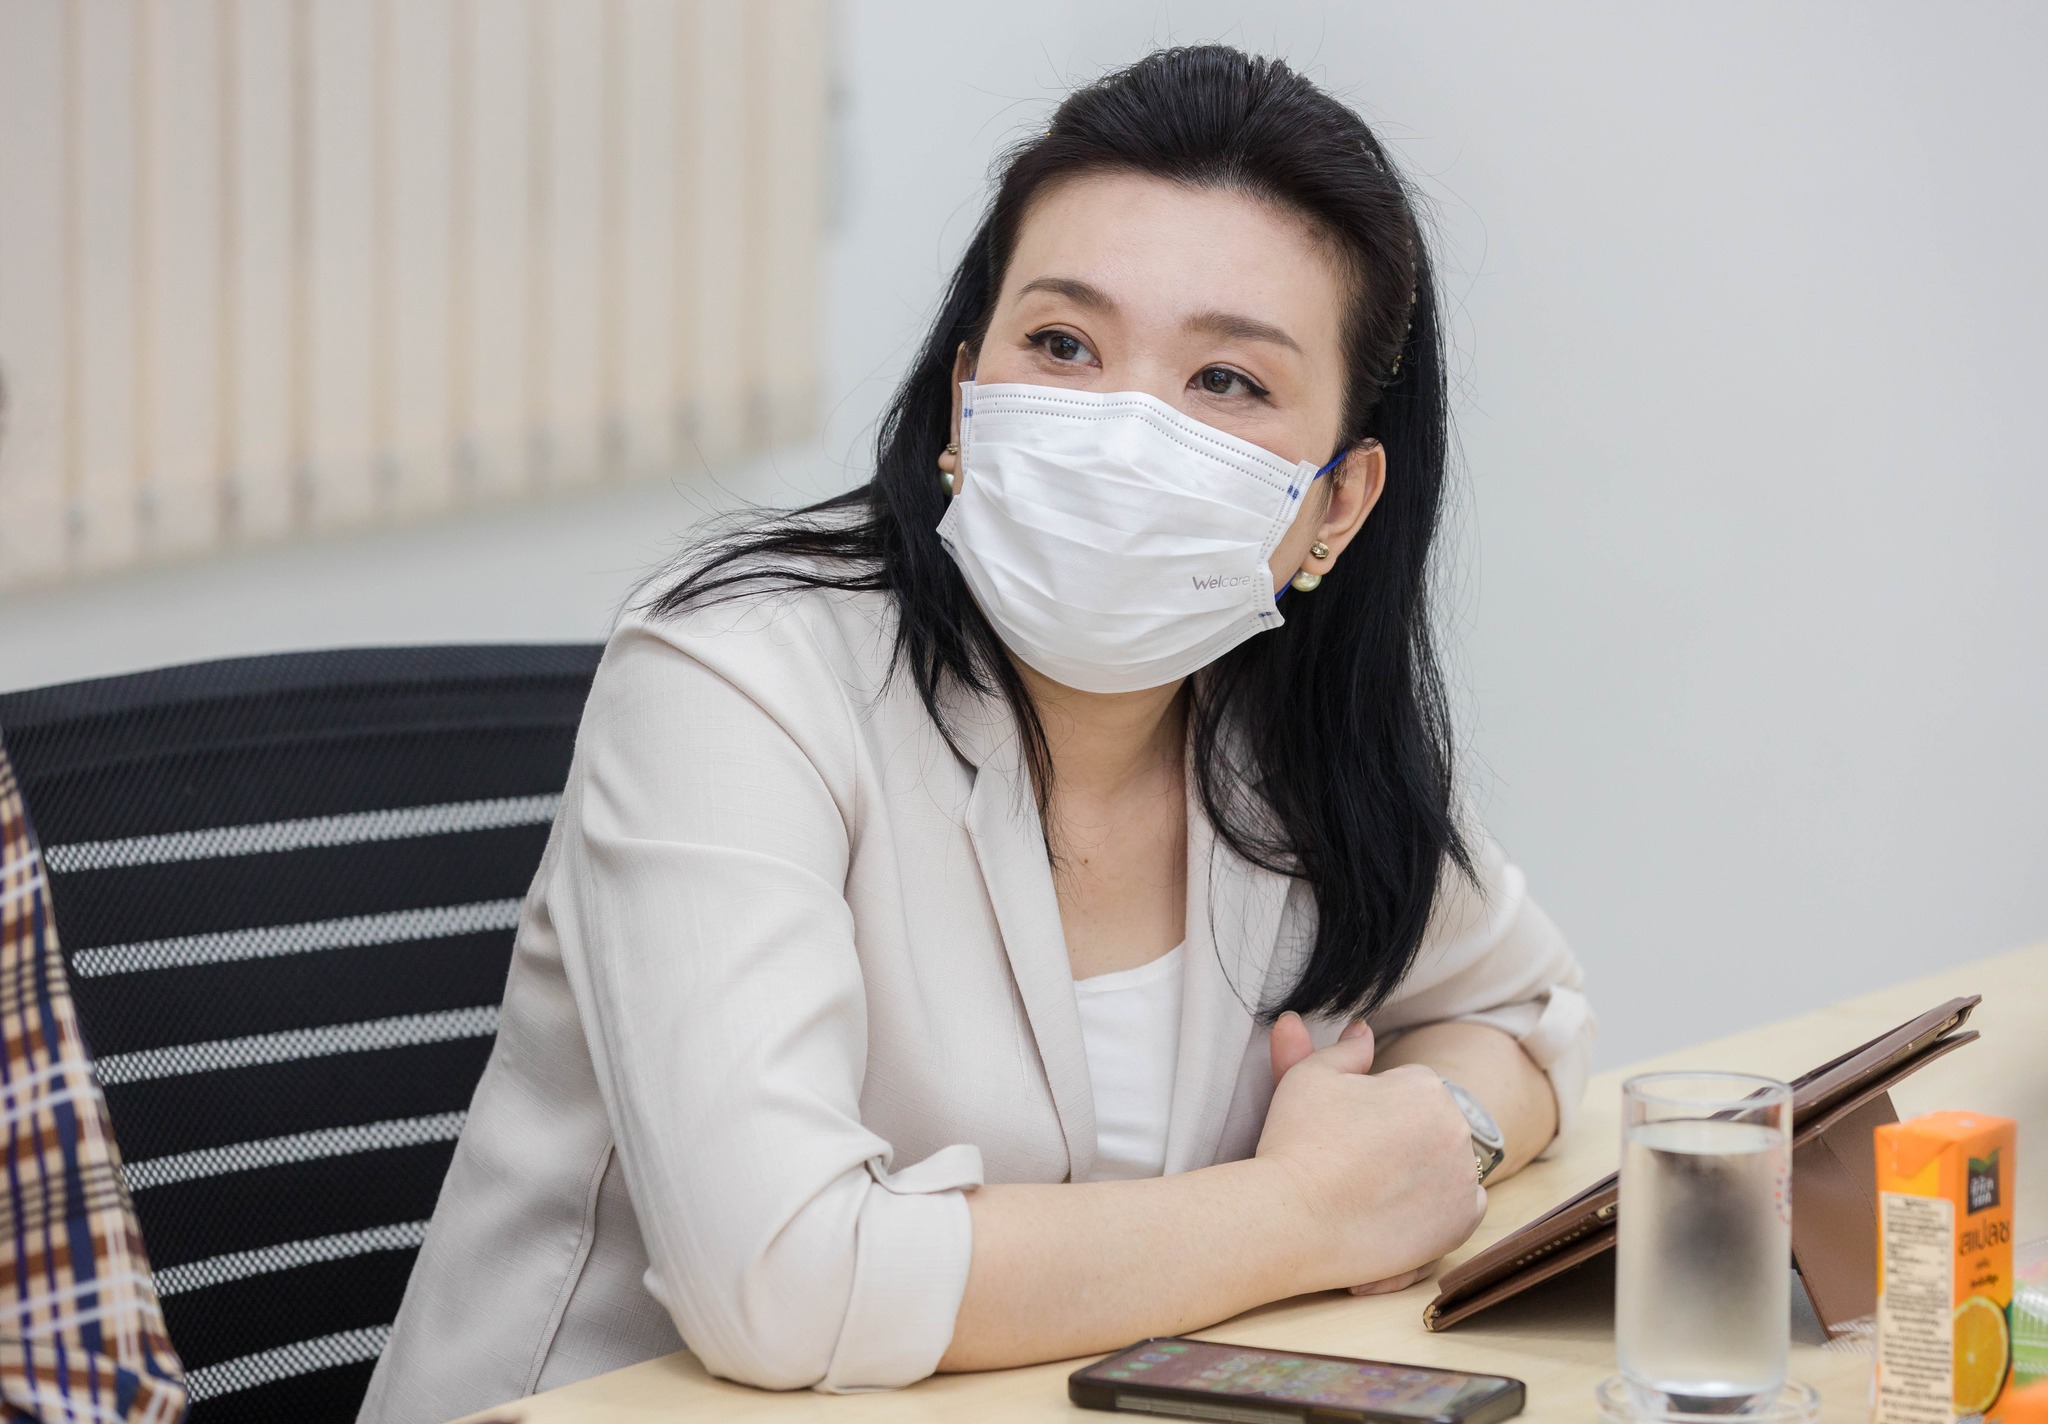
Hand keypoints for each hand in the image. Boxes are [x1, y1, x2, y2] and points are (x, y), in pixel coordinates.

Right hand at [1257, 1012, 1485, 1294]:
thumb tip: (1363, 1029)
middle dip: (1402, 1137)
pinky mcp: (1463, 1221)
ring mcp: (1463, 1177)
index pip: (1408, 1088)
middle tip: (1355, 1161)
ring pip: (1445, 1164)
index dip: (1372, 1108)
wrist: (1294, 1222)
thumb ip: (1346, 1049)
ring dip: (1420, 1171)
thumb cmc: (1297, 1143)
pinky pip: (1459, 1207)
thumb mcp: (1310, 1076)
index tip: (1347, 1131)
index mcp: (1425, 1086)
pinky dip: (1437, 1211)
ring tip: (1370, 1189)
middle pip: (1430, 1125)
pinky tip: (1395, 1212)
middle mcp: (1456, 1128)